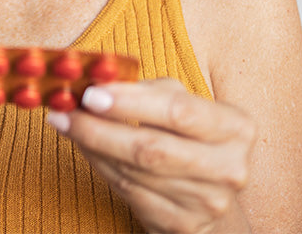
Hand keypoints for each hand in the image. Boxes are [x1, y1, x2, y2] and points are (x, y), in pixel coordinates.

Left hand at [45, 78, 256, 233]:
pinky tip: (85, 148)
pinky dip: (100, 166)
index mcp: (235, 127)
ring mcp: (207, 202)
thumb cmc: (188, 135)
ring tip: (69, 125)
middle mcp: (228, 168)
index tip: (91, 94)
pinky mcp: (182, 225)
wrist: (209, 192)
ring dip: (92, 146)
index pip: (178, 111)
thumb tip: (98, 81)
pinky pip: (128, 192)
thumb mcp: (182, 103)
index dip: (130, 103)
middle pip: (152, 148)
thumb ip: (147, 90)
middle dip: (100, 128)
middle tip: (66, 112)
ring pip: (133, 171)